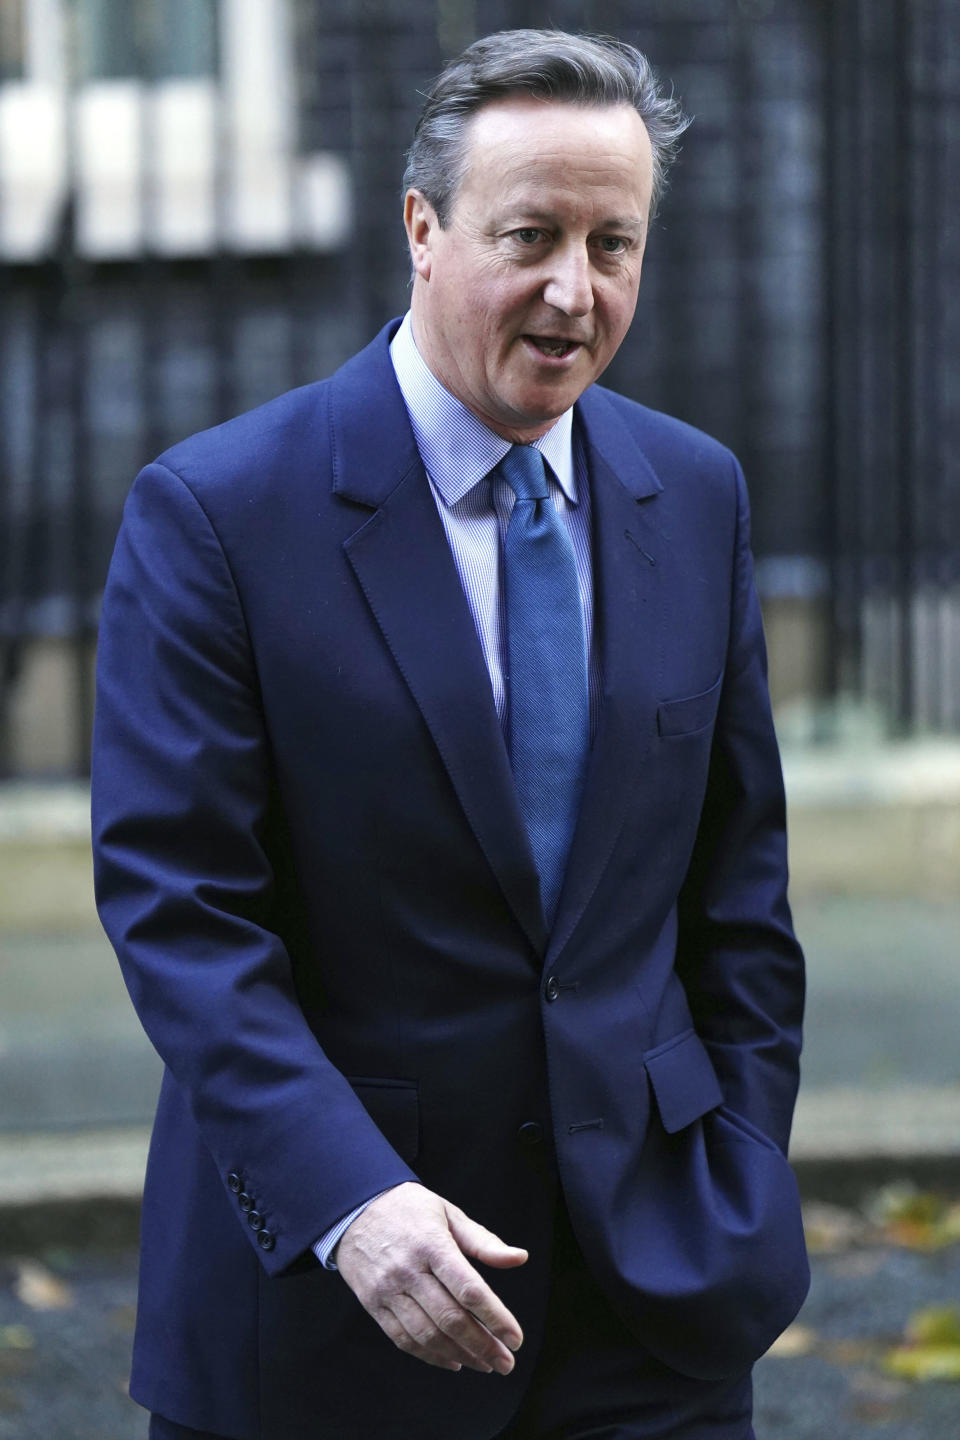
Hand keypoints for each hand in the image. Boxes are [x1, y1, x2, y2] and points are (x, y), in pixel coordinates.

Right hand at [334, 1181, 527, 1373]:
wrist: (354, 1209)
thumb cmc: (409, 1210)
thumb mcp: (448, 1214)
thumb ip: (483, 1241)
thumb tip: (520, 1258)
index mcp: (431, 1244)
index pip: (469, 1289)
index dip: (495, 1317)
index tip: (515, 1338)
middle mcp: (408, 1270)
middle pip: (450, 1319)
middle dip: (483, 1346)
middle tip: (506, 1362)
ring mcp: (387, 1291)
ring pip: (427, 1335)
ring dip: (461, 1356)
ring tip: (485, 1365)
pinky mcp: (373, 1305)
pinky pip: (403, 1339)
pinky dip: (430, 1356)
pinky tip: (453, 1361)